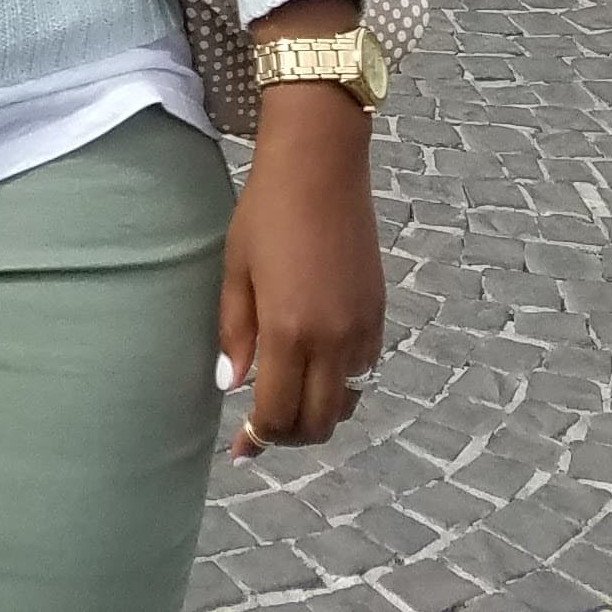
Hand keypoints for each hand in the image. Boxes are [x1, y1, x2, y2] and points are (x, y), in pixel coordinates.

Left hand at [219, 85, 383, 455]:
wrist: (321, 163)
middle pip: (318, 423)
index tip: (242, 448)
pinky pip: (362, 370)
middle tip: (264, 425)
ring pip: (345, 401)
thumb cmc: (267, 209)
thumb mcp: (237, 268)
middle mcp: (332, 340)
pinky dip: (340, 380)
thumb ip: (235, 332)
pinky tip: (317, 359)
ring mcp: (361, 328)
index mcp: (289, 331)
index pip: (278, 414)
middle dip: (289, 434)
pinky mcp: (379, 313)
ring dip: (318, 409)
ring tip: (290, 393)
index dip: (258, 437)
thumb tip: (232, 386)